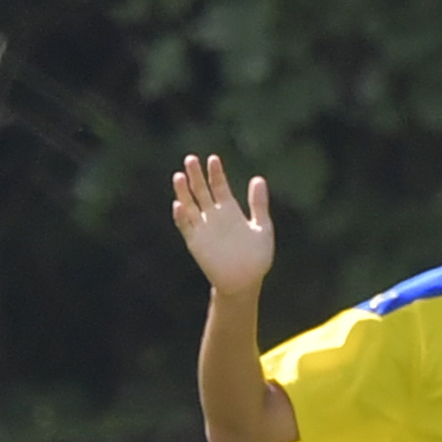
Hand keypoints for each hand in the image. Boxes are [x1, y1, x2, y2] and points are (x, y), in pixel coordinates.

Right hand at [173, 155, 275, 292]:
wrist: (245, 282)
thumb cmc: (257, 258)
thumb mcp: (262, 228)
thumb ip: (258, 204)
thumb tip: (258, 178)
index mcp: (230, 210)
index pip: (219, 186)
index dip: (215, 173)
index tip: (213, 159)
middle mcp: (214, 216)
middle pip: (201, 191)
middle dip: (196, 176)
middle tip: (190, 159)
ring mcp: (203, 228)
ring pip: (190, 206)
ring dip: (183, 192)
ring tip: (179, 176)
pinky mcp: (195, 243)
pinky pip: (186, 227)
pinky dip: (181, 217)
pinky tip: (179, 204)